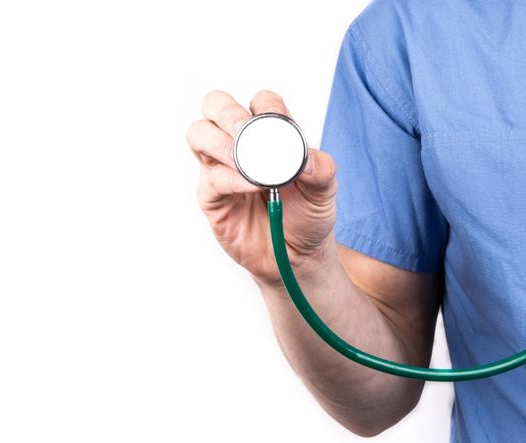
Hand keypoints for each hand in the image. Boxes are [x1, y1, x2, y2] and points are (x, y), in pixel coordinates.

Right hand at [187, 90, 338, 285]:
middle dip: (227, 112)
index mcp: (268, 134)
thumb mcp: (325, 191)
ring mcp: (221, 168)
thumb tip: (305, 160)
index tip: (280, 122)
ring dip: (219, 142)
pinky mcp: (212, 197)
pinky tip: (252, 186)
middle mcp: (240, 145)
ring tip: (243, 160)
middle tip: (244, 129)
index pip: (259, 103)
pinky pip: (211, 179)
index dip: (266, 106)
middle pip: (216, 107)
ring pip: (199, 135)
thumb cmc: (307, 216)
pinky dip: (231, 179)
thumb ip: (321, 169)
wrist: (296, 256)